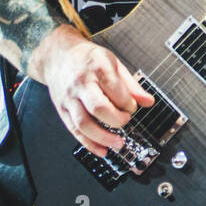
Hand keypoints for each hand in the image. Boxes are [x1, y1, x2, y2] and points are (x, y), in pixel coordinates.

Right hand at [30, 25, 154, 156]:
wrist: (57, 56)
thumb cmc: (88, 59)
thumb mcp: (113, 63)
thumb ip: (130, 84)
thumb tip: (148, 102)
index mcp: (97, 66)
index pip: (115, 89)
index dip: (128, 102)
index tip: (132, 106)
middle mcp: (81, 83)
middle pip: (98, 107)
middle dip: (116, 119)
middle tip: (126, 120)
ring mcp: (69, 97)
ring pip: (83, 123)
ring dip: (103, 137)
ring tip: (118, 143)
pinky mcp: (62, 109)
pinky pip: (74, 130)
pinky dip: (89, 144)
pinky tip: (102, 150)